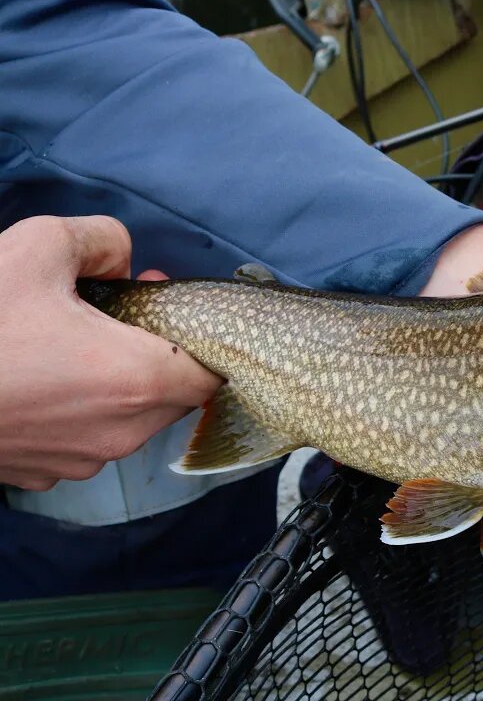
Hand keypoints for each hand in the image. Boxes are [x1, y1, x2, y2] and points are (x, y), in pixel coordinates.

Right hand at [0, 215, 222, 490]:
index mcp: (139, 380)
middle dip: (157, 353)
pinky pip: (82, 437)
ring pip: (127, 419)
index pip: (213, 373)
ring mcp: (79, 461)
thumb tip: (121, 255)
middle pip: (173, 395)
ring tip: (70, 340)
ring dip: (114, 382)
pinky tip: (38, 376)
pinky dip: (76, 409)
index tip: (166, 309)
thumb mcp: (38, 247)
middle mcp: (121, 432)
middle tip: (118, 312)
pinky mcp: (40, 473)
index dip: (199, 337)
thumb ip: (101, 239)